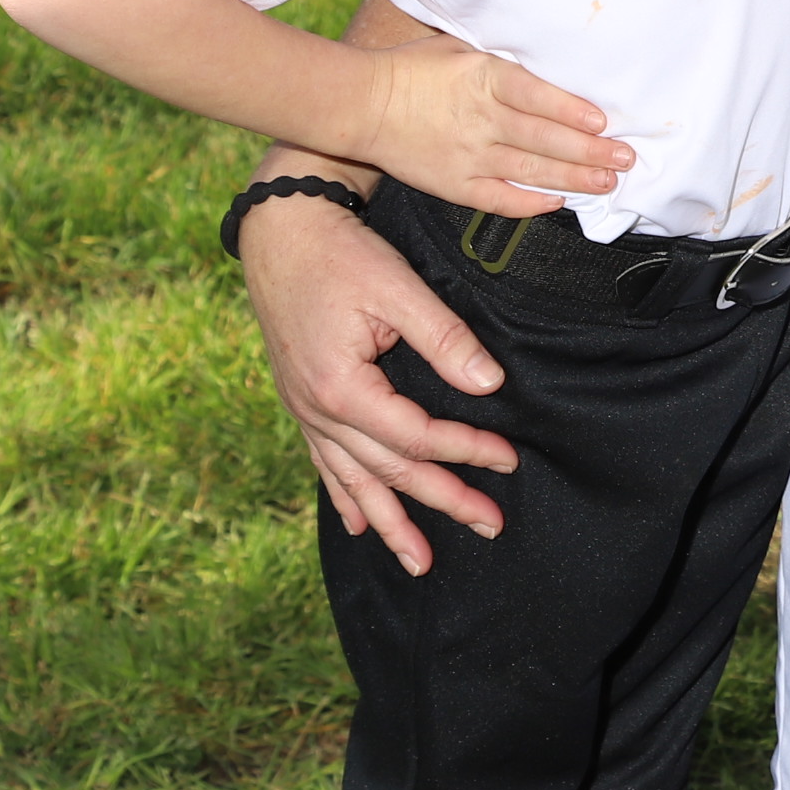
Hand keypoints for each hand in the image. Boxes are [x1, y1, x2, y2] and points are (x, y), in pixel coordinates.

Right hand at [242, 181, 518, 575]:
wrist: (280, 229)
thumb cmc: (338, 253)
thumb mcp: (397, 288)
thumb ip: (443, 338)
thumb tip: (489, 384)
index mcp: (341, 389)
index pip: (415, 437)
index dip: (466, 450)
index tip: (508, 459)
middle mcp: (316, 411)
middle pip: (388, 471)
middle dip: (441, 500)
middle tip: (489, 525)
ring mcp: (304, 411)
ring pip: (353, 481)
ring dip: (390, 521)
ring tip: (421, 561)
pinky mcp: (301, 401)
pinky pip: (325, 463)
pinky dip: (345, 498)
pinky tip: (359, 526)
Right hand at [359, 40, 628, 219]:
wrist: (362, 104)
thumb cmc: (415, 69)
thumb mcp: (461, 47)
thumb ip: (503, 61)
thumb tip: (547, 60)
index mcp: (483, 79)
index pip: (536, 97)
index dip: (571, 111)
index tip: (603, 122)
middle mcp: (480, 119)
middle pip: (543, 139)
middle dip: (589, 151)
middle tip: (624, 158)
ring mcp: (468, 155)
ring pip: (530, 171)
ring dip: (572, 178)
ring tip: (606, 182)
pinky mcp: (454, 184)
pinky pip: (498, 199)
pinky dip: (529, 203)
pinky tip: (557, 202)